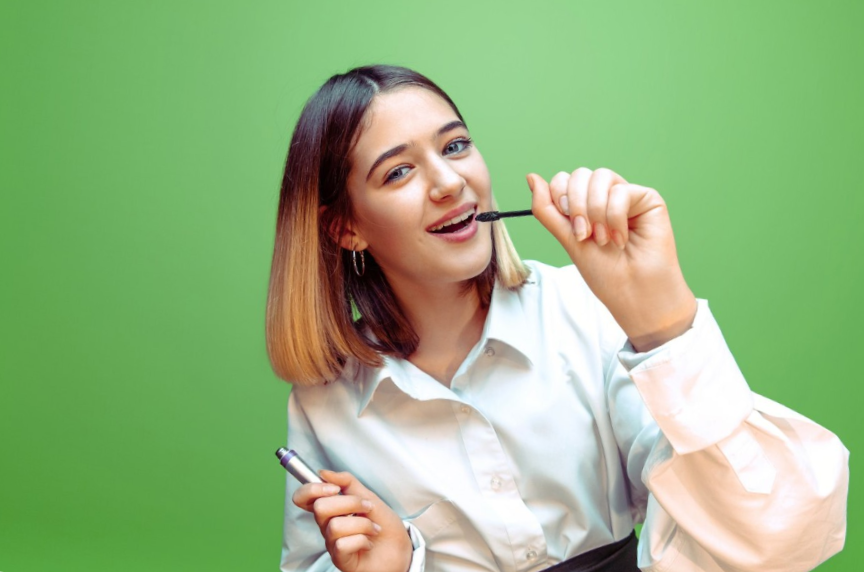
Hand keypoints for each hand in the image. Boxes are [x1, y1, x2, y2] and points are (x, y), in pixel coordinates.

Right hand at [293, 470, 412, 571]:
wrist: (401, 548)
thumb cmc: (383, 524)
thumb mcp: (368, 496)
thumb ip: (347, 482)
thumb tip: (323, 473)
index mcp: (331, 509)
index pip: (303, 498)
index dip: (312, 489)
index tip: (334, 488)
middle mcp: (327, 526)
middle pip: (320, 507)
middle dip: (350, 503)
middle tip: (367, 508)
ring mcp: (332, 544)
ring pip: (335, 526)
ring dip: (362, 523)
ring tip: (373, 528)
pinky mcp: (340, 559)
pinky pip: (342, 545)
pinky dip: (362, 540)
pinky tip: (368, 543)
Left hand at [527, 167, 696, 351]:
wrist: (633, 292)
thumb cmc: (604, 272)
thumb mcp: (567, 238)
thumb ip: (547, 209)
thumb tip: (531, 177)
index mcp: (584, 205)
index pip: (564, 179)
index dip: (560, 196)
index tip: (569, 225)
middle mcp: (605, 197)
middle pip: (580, 174)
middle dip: (576, 205)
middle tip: (584, 234)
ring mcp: (626, 195)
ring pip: (601, 176)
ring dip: (596, 211)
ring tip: (602, 239)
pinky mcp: (647, 199)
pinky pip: (621, 191)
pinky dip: (616, 217)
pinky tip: (621, 239)